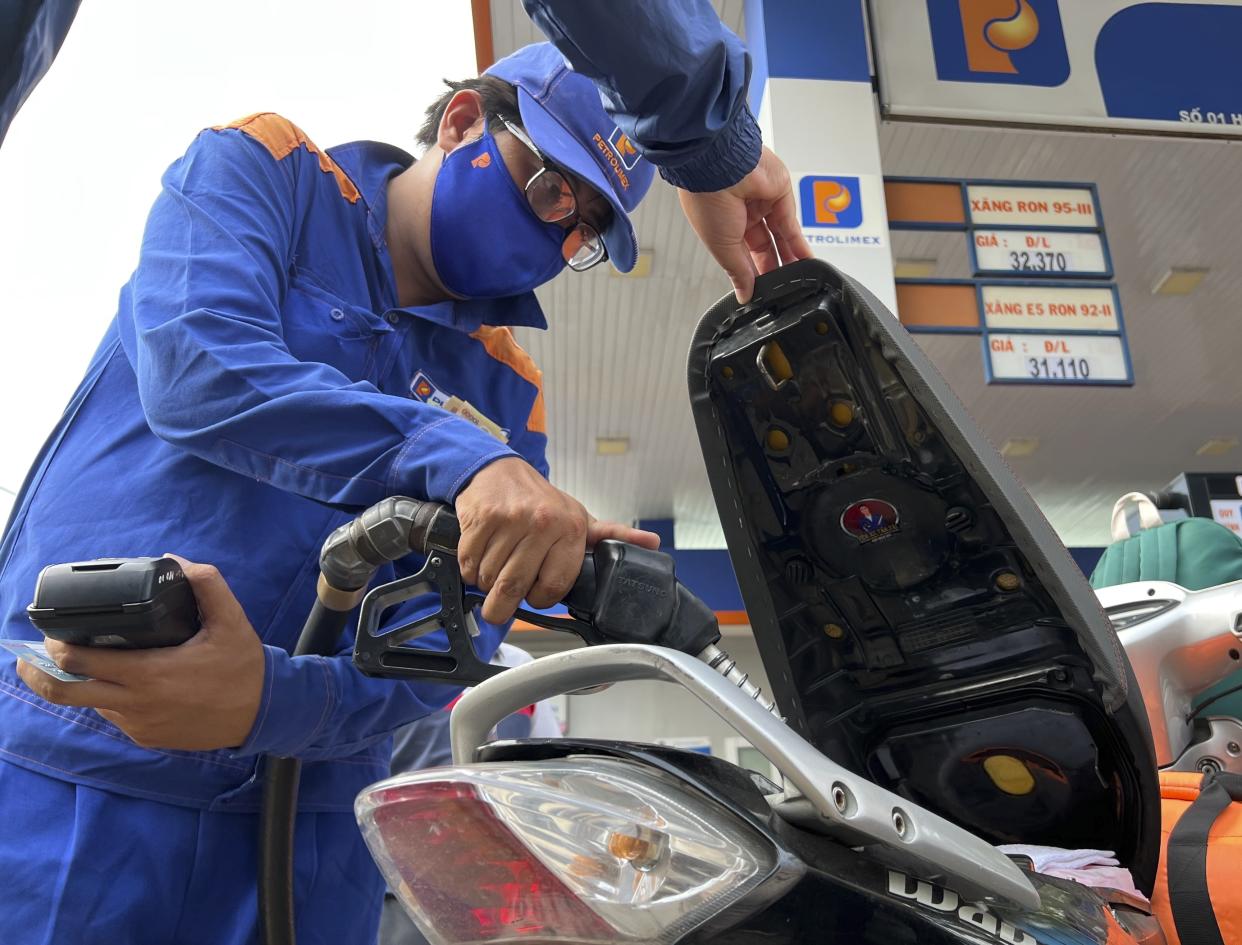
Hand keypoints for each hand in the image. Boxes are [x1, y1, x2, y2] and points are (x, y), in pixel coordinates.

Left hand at [16, 557, 264, 750]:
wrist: (263, 714)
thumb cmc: (244, 667)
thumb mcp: (231, 621)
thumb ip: (207, 585)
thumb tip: (176, 561)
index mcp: (149, 673)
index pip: (78, 663)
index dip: (55, 646)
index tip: (54, 630)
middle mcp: (136, 704)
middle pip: (63, 692)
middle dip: (38, 672)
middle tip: (33, 653)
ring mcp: (138, 725)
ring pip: (91, 703)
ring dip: (83, 682)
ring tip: (87, 660)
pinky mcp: (146, 737)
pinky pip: (115, 716)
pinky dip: (111, 697)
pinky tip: (127, 680)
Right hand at [456, 457, 659, 623]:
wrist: (500, 470)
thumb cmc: (541, 502)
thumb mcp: (579, 518)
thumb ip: (612, 536)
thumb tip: (652, 543)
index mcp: (570, 528)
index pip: (554, 587)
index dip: (540, 598)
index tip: (535, 594)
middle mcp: (542, 523)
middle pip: (515, 586)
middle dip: (501, 605)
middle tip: (499, 605)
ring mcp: (509, 520)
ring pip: (489, 577)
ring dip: (485, 584)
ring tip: (493, 570)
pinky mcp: (481, 518)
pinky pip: (468, 563)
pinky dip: (469, 569)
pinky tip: (480, 557)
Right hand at [677, 146, 812, 302]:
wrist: (718, 164)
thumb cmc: (706, 198)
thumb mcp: (721, 246)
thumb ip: (737, 272)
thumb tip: (743, 294)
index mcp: (722, 223)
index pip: (740, 254)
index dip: (750, 273)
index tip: (757, 291)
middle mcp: (741, 211)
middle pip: (762, 246)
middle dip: (771, 267)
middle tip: (778, 288)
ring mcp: (762, 201)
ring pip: (780, 235)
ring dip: (788, 258)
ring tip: (796, 279)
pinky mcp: (780, 194)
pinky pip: (792, 223)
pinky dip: (799, 243)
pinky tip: (805, 261)